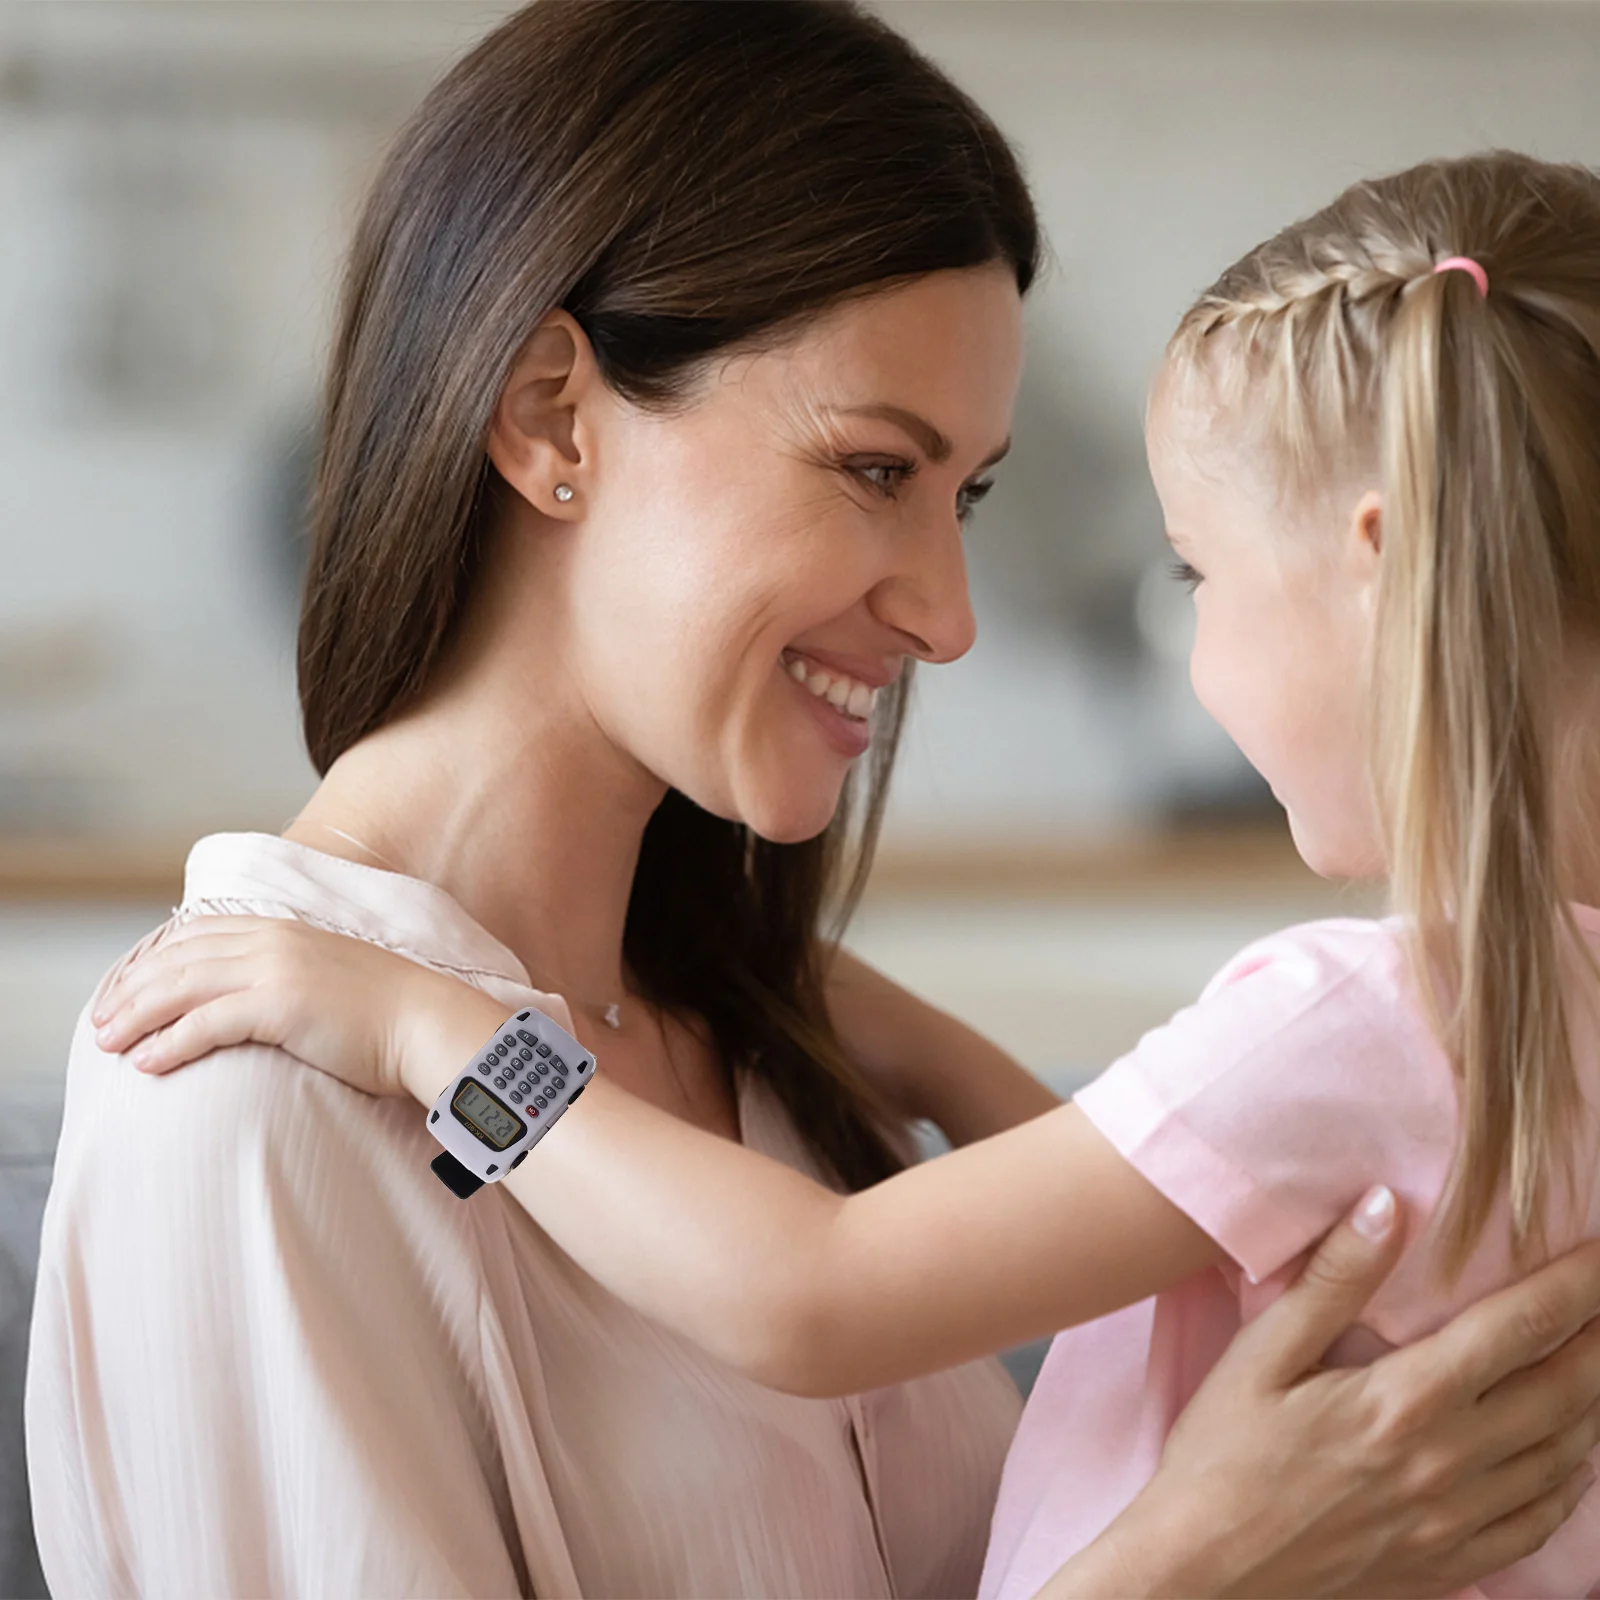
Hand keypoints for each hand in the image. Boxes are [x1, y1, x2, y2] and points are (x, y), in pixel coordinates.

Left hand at [91, 914, 569, 1104]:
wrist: (428, 1024)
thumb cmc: (386, 1014)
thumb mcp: (329, 976)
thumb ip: (289, 973)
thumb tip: (257, 997)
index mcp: (284, 928)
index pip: (197, 936)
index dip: (152, 961)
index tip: (124, 990)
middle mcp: (274, 940)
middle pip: (180, 959)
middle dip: (131, 990)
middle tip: (100, 1023)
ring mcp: (278, 969)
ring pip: (183, 987)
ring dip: (138, 1016)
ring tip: (109, 1044)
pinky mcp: (282, 1005)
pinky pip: (208, 1022)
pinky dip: (171, 1042)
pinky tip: (148, 1064)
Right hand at [1050, 1188, 1599, 1596]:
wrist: (1206, 1575)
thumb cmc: (1221, 1456)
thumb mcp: (1262, 1354)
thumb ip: (1332, 1280)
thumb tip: (1386, 1204)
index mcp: (1405, 1401)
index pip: (1517, 1329)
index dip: (1574, 1286)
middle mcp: (1449, 1463)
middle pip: (1563, 1392)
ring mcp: (1456, 1522)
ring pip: (1564, 1457)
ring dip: (1595, 1403)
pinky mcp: (1448, 1564)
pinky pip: (1539, 1523)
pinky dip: (1572, 1481)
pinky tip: (1573, 1456)